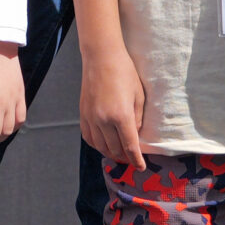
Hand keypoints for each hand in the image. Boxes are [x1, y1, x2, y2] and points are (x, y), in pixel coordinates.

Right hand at [79, 42, 147, 170]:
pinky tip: (103, 144)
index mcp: (121, 116)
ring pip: (100, 146)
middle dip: (125, 157)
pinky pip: (88, 138)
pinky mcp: (83, 114)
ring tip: (119, 154)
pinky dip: (97, 145)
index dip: (136, 160)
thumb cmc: (124, 72)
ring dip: (111, 153)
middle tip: (132, 159)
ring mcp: (91, 118)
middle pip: (115, 149)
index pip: (130, 146)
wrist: (101, 57)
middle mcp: (104, 120)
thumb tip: (135, 136)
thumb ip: (138, 119)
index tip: (141, 166)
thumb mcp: (138, 95)